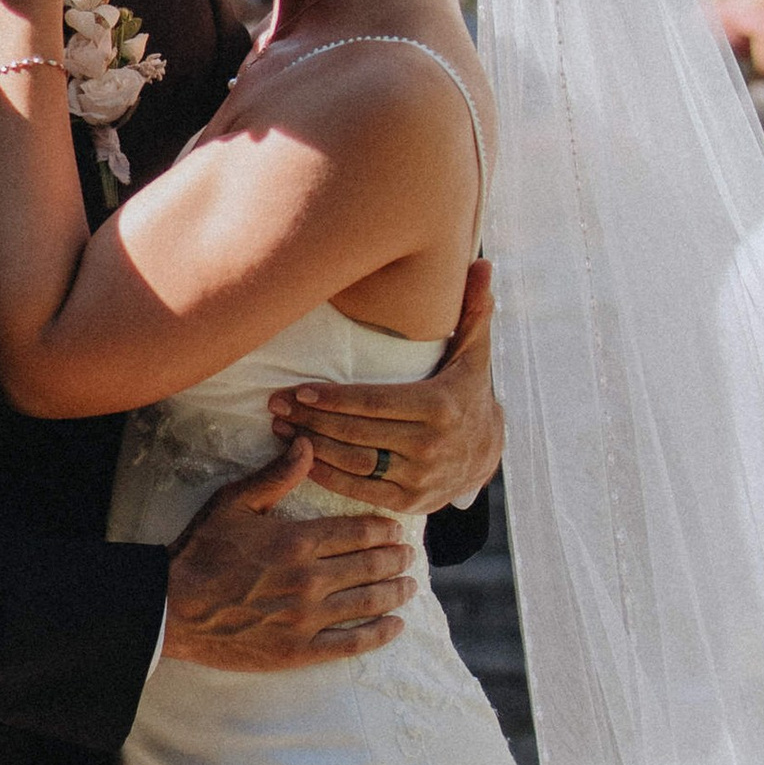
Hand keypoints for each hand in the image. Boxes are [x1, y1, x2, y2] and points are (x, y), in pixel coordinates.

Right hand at [163, 439, 413, 668]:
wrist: (172, 608)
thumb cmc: (200, 552)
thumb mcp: (233, 502)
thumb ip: (276, 476)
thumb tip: (308, 443)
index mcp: (297, 540)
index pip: (358, 532)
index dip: (384, 530)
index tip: (396, 530)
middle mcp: (310, 579)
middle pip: (370, 566)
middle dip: (396, 558)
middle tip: (409, 555)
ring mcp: (307, 617)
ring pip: (368, 602)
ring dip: (396, 592)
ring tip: (410, 585)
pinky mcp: (299, 650)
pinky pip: (351, 643)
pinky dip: (379, 634)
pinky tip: (396, 626)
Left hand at [269, 259, 503, 513]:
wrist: (487, 453)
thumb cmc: (468, 391)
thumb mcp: (474, 352)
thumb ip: (473, 309)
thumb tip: (481, 262)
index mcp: (440, 405)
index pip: (375, 401)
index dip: (334, 398)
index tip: (298, 389)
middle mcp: (431, 445)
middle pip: (358, 432)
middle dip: (310, 418)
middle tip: (275, 404)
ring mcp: (420, 477)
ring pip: (354, 463)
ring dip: (311, 447)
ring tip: (280, 427)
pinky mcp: (410, 502)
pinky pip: (359, 490)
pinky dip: (327, 476)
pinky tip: (300, 459)